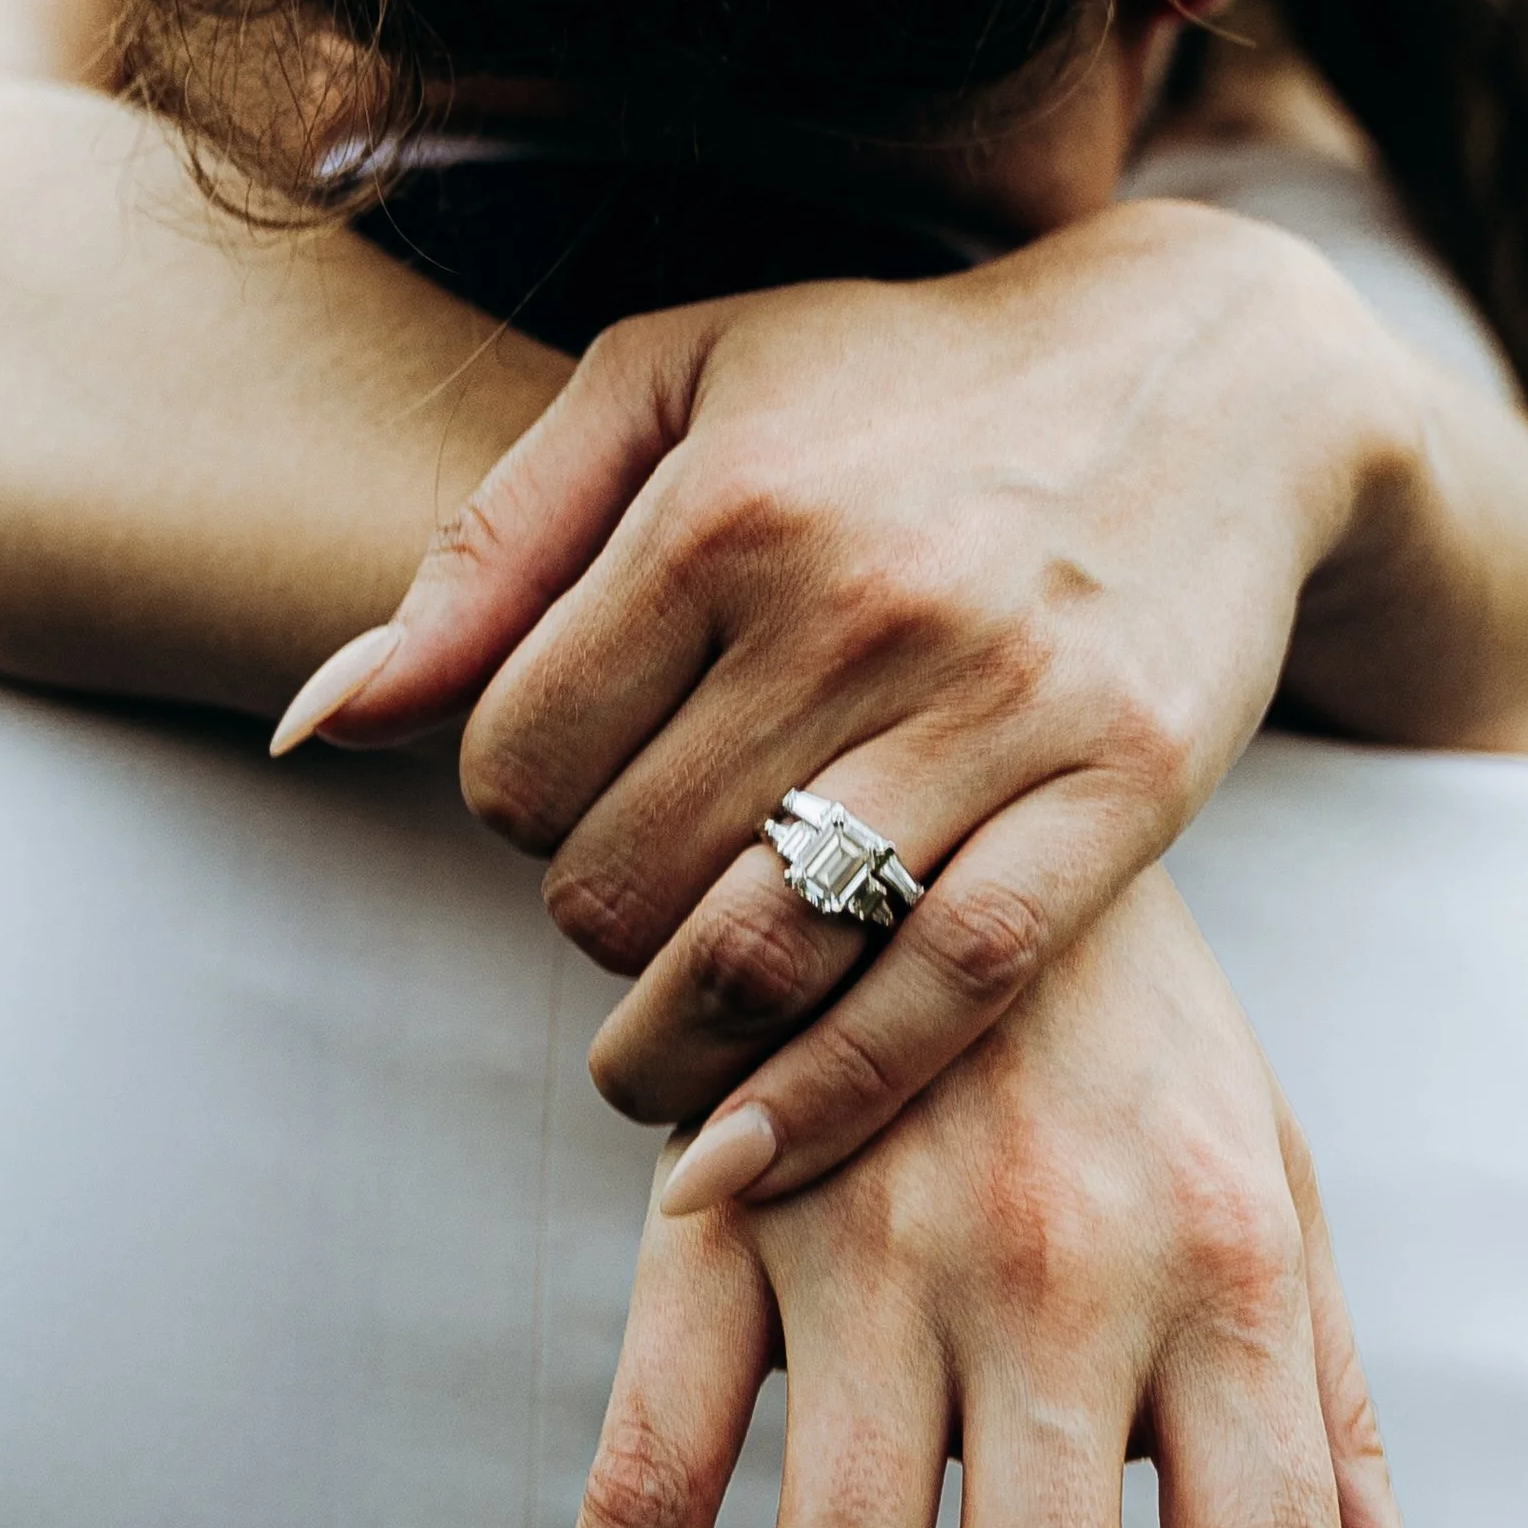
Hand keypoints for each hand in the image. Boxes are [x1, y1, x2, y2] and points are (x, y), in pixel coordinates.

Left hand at [284, 201, 1435, 1198]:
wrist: (1203, 369)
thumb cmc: (895, 378)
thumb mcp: (673, 383)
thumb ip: (486, 549)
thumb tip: (324, 726)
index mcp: (723, 506)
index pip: (515, 758)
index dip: (508, 809)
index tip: (565, 797)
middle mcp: (855, 607)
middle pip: (620, 878)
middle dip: (588, 925)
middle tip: (627, 907)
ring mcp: (996, 709)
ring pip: (759, 956)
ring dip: (668, 1050)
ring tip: (652, 1060)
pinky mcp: (1116, 793)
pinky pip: (942, 992)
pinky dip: (824, 1100)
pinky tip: (743, 1157)